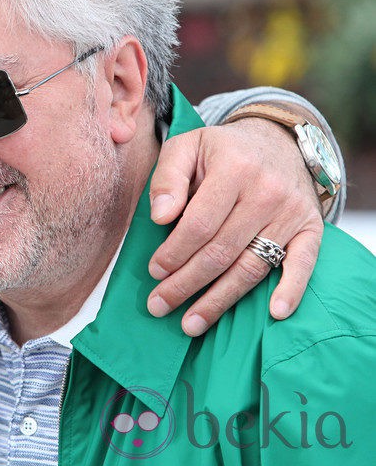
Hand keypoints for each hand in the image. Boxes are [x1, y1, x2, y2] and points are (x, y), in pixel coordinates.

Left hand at [146, 117, 322, 335]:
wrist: (277, 141)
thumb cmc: (220, 150)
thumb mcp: (186, 147)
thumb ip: (167, 178)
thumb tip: (159, 218)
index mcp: (233, 169)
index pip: (198, 224)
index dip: (174, 253)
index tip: (154, 272)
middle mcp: (266, 192)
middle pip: (221, 251)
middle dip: (186, 284)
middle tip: (159, 306)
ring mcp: (291, 212)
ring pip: (252, 265)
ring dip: (220, 300)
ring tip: (191, 324)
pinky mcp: (312, 228)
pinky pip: (303, 264)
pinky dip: (291, 290)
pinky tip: (274, 314)